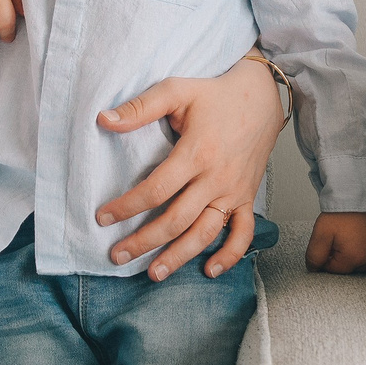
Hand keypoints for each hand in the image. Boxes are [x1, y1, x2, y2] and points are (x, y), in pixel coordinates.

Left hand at [93, 58, 289, 280]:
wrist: (262, 97)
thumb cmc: (215, 94)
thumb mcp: (176, 91)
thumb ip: (140, 107)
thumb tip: (104, 120)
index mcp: (196, 153)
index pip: (156, 189)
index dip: (127, 207)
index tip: (103, 218)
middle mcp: (216, 178)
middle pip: (176, 219)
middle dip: (144, 241)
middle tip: (117, 255)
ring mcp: (234, 191)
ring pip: (205, 232)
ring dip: (179, 256)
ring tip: (154, 273)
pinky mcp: (247, 197)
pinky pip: (243, 233)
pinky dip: (230, 255)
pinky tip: (209, 270)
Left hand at [307, 212, 365, 273]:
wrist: (361, 193)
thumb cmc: (342, 212)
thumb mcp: (321, 233)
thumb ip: (314, 255)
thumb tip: (314, 269)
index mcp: (353, 259)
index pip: (334, 270)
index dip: (328, 256)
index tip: (330, 241)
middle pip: (350, 269)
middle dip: (343, 257)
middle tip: (341, 237)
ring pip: (365, 265)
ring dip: (357, 256)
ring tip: (352, 237)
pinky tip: (363, 237)